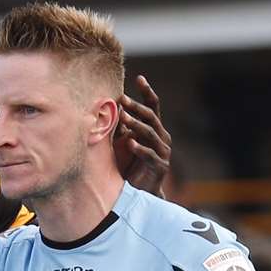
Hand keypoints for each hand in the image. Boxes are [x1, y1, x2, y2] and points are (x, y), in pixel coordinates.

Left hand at [114, 75, 171, 197]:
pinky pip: (150, 155)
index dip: (147, 92)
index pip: (153, 106)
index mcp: (154, 130)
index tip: (139, 78)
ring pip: (151, 134)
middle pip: (151, 117)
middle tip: (122, 99)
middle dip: (137, 107)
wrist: (140, 193)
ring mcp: (163, 152)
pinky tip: (129, 143)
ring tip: (123, 117)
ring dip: (136, 125)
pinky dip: (139, 149)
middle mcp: (162, 138)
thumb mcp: (124, 142)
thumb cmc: (130, 165)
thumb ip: (122, 127)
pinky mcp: (161, 167)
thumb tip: (107, 107)